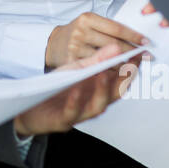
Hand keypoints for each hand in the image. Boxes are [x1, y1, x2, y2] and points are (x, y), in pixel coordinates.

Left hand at [13, 44, 144, 136]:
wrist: (30, 107)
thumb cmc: (56, 88)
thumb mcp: (76, 70)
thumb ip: (96, 60)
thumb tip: (118, 47)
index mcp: (99, 91)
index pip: (120, 81)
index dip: (130, 69)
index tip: (138, 54)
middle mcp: (93, 104)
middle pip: (114, 95)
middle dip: (123, 81)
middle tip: (129, 65)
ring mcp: (79, 114)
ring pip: (97, 106)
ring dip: (102, 91)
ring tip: (104, 74)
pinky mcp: (63, 120)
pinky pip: (71, 112)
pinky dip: (76, 101)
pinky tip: (76, 89)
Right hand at [45, 13, 147, 68]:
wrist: (54, 43)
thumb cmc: (76, 32)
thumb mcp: (90, 23)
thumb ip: (108, 29)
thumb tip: (135, 39)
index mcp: (87, 19)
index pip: (116, 28)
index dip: (133, 36)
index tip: (146, 42)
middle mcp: (81, 32)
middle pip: (113, 45)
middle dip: (132, 51)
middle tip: (147, 56)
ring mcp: (75, 47)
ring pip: (107, 59)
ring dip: (123, 64)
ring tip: (135, 65)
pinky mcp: (72, 62)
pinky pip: (96, 69)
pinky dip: (110, 72)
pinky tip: (119, 72)